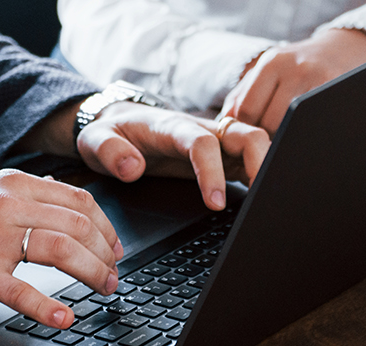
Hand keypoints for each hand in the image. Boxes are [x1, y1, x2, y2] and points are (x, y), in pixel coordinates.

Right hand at [0, 169, 121, 328]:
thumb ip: (21, 195)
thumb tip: (60, 200)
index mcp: (13, 184)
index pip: (79, 200)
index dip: (107, 226)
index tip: (115, 247)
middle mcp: (8, 205)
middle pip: (79, 224)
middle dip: (107, 253)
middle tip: (113, 275)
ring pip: (62, 249)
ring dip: (92, 272)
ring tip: (103, 290)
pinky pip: (22, 291)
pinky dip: (49, 307)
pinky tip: (65, 318)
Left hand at [78, 102, 270, 209]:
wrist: (115, 123)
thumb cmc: (108, 132)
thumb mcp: (94, 140)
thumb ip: (109, 151)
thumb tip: (133, 168)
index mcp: (170, 126)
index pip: (202, 143)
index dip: (212, 171)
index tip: (216, 202)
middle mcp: (199, 129)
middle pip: (245, 133)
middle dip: (262, 161)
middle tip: (265, 197)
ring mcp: (213, 140)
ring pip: (255, 143)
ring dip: (268, 166)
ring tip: (271, 200)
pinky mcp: (219, 154)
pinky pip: (248, 159)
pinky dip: (262, 174)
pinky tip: (263, 198)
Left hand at [223, 28, 365, 133]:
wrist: (345, 50)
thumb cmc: (298, 67)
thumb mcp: (269, 71)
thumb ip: (242, 95)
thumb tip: (223, 125)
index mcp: (271, 63)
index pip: (246, 110)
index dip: (243, 131)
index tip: (244, 143)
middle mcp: (294, 68)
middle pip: (267, 121)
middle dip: (264, 138)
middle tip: (266, 147)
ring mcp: (319, 81)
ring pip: (289, 127)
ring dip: (284, 140)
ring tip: (284, 141)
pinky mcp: (338, 94)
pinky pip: (312, 126)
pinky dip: (304, 135)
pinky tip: (303, 136)